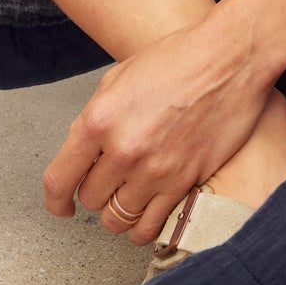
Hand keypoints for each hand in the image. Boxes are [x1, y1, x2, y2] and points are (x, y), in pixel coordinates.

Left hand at [41, 15, 273, 244]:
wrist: (230, 57)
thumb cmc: (178, 58)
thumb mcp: (119, 77)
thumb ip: (95, 117)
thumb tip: (83, 152)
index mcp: (99, 119)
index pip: (59, 180)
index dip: (55, 201)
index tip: (62, 207)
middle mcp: (123, 149)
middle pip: (90, 199)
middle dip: (97, 192)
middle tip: (111, 180)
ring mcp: (155, 169)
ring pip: (117, 218)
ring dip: (120, 210)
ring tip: (129, 196)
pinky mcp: (184, 181)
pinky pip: (150, 227)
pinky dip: (144, 227)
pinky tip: (148, 213)